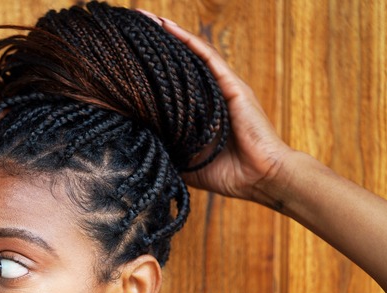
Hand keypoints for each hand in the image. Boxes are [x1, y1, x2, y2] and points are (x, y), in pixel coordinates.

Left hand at [147, 14, 294, 203]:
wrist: (260, 178)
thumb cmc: (227, 174)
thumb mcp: (185, 162)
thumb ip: (165, 151)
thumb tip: (135, 148)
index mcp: (198, 110)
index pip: (171, 83)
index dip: (151, 68)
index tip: (126, 57)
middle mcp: (210, 93)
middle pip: (179, 62)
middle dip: (157, 45)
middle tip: (131, 29)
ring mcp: (223, 87)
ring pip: (191, 54)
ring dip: (168, 35)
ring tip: (145, 20)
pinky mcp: (233, 86)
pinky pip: (207, 58)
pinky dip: (187, 41)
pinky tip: (168, 27)